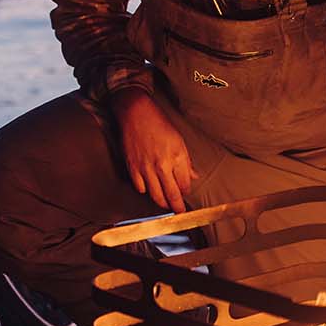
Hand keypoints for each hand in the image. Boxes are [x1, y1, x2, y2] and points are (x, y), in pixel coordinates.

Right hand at [112, 87, 194, 212]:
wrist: (135, 113)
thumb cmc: (157, 123)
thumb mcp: (178, 139)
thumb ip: (186, 161)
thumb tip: (192, 175)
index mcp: (177, 156)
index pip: (184, 184)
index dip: (186, 192)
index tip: (185, 195)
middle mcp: (162, 165)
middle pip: (172, 194)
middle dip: (177, 206)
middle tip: (179, 212)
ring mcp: (146, 168)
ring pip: (156, 195)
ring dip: (162, 203)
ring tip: (166, 205)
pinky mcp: (133, 167)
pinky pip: (140, 188)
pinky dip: (145, 191)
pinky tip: (149, 190)